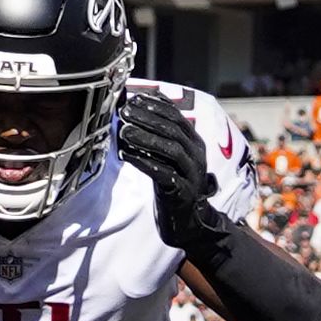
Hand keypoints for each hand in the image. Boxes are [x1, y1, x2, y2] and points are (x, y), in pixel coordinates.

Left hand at [116, 90, 231, 259]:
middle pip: (173, 130)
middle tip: (125, 112)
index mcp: (194, 142)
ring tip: (124, 131)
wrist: (187, 221)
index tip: (134, 99)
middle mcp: (196, 155)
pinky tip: (126, 155)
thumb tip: (143, 103)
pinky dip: (144, 162)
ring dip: (146, 138)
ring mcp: (191, 174)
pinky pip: (163, 174)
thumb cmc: (173, 184)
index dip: (156, 106)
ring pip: (171, 149)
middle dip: (148, 119)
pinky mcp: (182, 191)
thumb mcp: (167, 156)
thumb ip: (159, 133)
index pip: (176, 117)